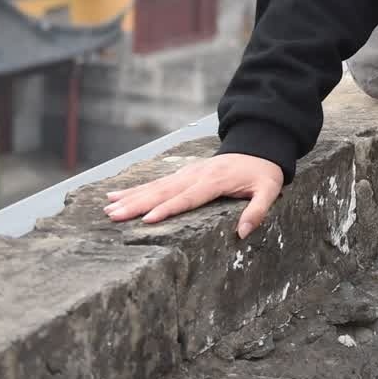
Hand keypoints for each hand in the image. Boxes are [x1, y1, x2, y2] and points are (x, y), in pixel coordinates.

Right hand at [104, 153, 283, 239]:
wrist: (258, 145)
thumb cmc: (263, 172)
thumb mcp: (270, 190)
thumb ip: (258, 210)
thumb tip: (243, 232)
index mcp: (215, 181)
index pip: (188, 198)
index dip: (168, 208)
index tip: (147, 219)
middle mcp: (196, 175)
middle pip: (164, 192)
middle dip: (138, 204)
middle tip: (114, 215)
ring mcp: (187, 173)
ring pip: (155, 186)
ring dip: (131, 197)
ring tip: (108, 207)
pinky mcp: (182, 174)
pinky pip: (156, 182)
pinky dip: (135, 188)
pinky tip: (116, 194)